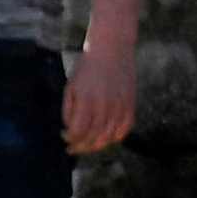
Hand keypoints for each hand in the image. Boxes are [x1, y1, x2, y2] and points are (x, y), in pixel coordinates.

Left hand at [64, 33, 138, 156]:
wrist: (111, 49)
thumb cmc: (87, 68)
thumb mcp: (71, 86)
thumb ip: (69, 110)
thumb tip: (69, 129)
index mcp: (87, 101)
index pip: (78, 132)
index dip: (70, 140)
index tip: (65, 138)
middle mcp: (105, 106)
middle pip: (93, 138)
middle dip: (81, 147)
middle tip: (74, 148)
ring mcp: (120, 106)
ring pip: (109, 137)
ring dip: (96, 145)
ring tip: (87, 145)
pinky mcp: (130, 104)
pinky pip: (125, 129)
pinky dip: (115, 137)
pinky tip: (106, 138)